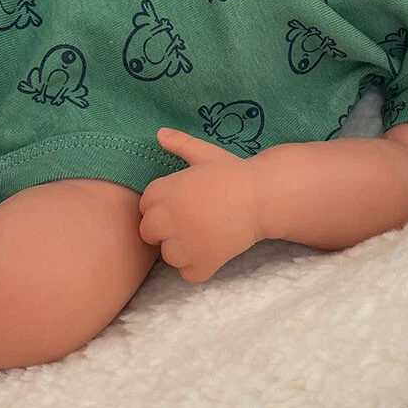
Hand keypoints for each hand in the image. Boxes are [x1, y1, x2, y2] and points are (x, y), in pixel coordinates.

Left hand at [139, 128, 263, 282]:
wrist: (263, 196)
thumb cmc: (234, 173)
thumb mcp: (206, 154)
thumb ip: (181, 145)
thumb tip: (159, 133)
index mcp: (163, 191)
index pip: (144, 207)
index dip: (163, 206)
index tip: (184, 203)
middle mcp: (167, 219)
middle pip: (149, 233)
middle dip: (166, 229)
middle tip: (193, 221)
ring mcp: (184, 244)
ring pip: (168, 256)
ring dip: (182, 250)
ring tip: (205, 235)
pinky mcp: (202, 264)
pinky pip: (188, 274)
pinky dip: (198, 268)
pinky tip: (212, 252)